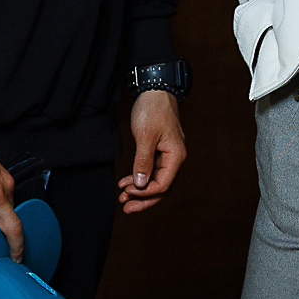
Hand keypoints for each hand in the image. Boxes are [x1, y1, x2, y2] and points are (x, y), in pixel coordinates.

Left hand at [117, 90, 185, 212]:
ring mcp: (168, 156)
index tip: (126, 191)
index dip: (144, 193)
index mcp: (176, 157)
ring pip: (156, 181)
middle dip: (143, 200)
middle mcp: (175, 159)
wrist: (155, 90)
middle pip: (161, 188)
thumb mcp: (145, 136)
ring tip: (123, 198)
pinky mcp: (160, 151)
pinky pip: (151, 171)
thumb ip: (143, 161)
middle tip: (125, 208)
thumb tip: (141, 184)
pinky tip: (126, 183)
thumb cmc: (153, 110)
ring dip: (139, 191)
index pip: (162, 185)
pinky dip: (139, 178)